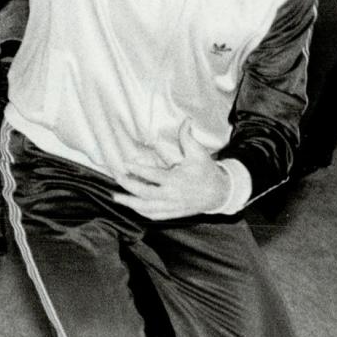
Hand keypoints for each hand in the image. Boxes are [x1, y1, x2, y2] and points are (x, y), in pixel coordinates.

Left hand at [113, 124, 228, 220]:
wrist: (220, 193)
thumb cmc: (207, 171)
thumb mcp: (198, 153)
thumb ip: (188, 137)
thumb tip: (186, 120)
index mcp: (177, 180)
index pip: (153, 176)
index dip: (138, 170)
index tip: (126, 164)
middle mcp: (172, 195)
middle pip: (145, 194)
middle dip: (129, 186)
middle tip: (118, 178)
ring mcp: (172, 207)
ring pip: (147, 208)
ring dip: (130, 203)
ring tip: (116, 197)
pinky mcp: (173, 214)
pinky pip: (154, 216)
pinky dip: (141, 212)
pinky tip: (132, 207)